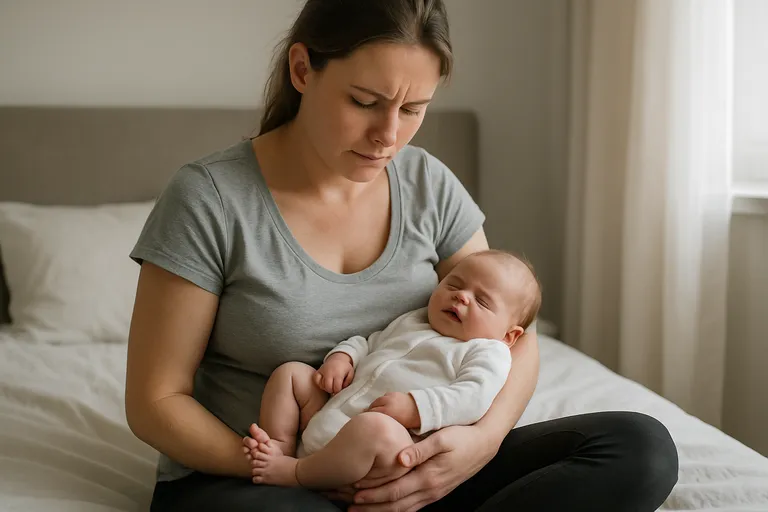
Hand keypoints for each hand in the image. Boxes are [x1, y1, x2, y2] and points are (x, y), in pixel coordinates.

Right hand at [314, 352, 354, 393]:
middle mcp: (329, 372)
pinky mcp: (318, 371)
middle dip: (332, 390)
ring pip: (322, 385)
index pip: (336, 388)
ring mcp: (323, 371)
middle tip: (334, 389)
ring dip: (326, 387)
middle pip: (328, 387)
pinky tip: (324, 383)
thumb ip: (348, 381)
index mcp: (338, 374)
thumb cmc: (345, 368)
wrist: (338, 359)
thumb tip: (342, 388)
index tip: (339, 389)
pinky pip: (316, 380)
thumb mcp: (350, 373)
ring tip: (331, 385)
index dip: (338, 391)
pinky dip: (319, 383)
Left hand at [348, 425, 496, 511]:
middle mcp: (430, 489)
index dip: (374, 494)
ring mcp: (434, 493)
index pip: (396, 491)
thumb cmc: (462, 436)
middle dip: (372, 507)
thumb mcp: (442, 438)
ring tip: (361, 509)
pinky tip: (384, 507)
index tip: (355, 493)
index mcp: (429, 476)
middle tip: (350, 506)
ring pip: (403, 509)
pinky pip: (412, 506)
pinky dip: (396, 509)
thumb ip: (420, 449)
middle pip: (396, 505)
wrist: (484, 443)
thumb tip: (400, 458)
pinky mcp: (436, 491)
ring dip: (381, 510)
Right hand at [367, 392, 420, 429]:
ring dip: (375, 405)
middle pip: (372, 405)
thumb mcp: (397, 425)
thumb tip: (377, 425)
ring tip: (375, 411)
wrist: (422, 409)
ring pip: (377, 400)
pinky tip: (383, 405)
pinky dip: (382, 401)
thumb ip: (386, 423)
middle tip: (368, 416)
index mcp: (388, 412)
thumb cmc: (410, 421)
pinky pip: (384, 396)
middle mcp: (387, 402)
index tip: (366, 420)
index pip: (372, 413)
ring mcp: (390, 396)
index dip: (367, 417)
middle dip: (369, 411)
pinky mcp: (394, 393)